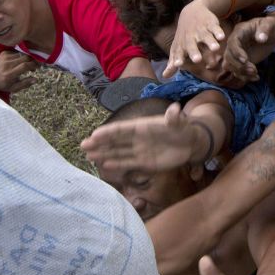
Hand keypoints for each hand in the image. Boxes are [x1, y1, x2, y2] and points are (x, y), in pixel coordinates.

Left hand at [0, 50, 39, 93]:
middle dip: (32, 60)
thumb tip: (36, 79)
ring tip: (27, 64)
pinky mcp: (3, 53)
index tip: (38, 67)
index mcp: (10, 74)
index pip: (25, 66)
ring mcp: (5, 57)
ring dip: (27, 59)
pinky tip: (18, 62)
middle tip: (35, 65)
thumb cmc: (2, 84)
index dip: (33, 65)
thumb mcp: (14, 88)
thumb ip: (25, 84)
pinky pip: (16, 52)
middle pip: (25, 58)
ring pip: (21, 54)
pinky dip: (20, 56)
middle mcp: (7, 64)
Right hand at [81, 102, 207, 171]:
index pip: (122, 129)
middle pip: (115, 141)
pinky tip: (105, 165)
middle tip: (83, 145)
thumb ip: (174, 118)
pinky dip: (117, 164)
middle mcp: (137, 138)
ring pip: (118, 152)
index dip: (108, 132)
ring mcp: (139, 150)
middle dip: (99, 143)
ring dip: (103, 154)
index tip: (94, 134)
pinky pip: (128, 163)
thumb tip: (175, 109)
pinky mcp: (145, 162)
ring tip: (88, 155)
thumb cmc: (183, 129)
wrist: (191, 143)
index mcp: (142, 126)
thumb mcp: (179, 123)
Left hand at [163, 0, 224, 78]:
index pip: (179, 53)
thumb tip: (165, 76)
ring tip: (215, 49)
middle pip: (192, 46)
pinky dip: (218, 32)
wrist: (192, 11)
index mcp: (182, 45)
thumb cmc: (184, 35)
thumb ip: (173, 61)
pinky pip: (215, 28)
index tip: (177, 64)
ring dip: (210, 42)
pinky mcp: (211, 24)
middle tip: (197, 60)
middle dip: (194, 52)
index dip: (178, 58)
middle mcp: (191, 38)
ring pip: (206, 37)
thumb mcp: (178, 47)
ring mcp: (201, 30)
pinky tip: (222, 37)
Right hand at [224, 12, 274, 82]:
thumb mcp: (271, 24)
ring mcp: (237, 52)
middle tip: (253, 69)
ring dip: (241, 72)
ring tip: (255, 73)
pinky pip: (237, 71)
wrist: (274, 33)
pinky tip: (256, 77)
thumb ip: (265, 29)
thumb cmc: (272, 25)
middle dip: (239, 65)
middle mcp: (235, 42)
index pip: (232, 42)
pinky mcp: (242, 61)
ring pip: (230, 65)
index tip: (245, 60)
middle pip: (228, 56)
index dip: (236, 52)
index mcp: (240, 31)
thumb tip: (261, 38)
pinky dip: (245, 77)